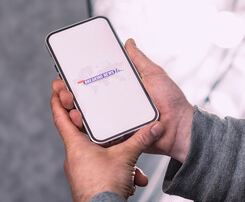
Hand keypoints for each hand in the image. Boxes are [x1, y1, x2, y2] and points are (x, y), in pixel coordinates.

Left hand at [51, 87, 164, 201]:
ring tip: (132, 164)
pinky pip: (104, 166)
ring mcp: (82, 169)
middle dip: (98, 126)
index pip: (62, 119)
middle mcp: (76, 156)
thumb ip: (140, 139)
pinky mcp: (91, 178)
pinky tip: (133, 178)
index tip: (57, 90)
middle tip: (104, 115)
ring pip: (99, 152)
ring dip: (117, 154)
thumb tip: (155, 128)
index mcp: (76, 146)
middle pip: (82, 132)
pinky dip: (119, 168)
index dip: (58, 102)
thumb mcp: (126, 157)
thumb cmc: (105, 186)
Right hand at [55, 38, 193, 162]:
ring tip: (65, 101)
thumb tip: (128, 41)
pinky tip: (76, 119)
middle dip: (71, 93)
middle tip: (62, 89)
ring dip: (74, 108)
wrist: (178, 126)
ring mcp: (117, 119)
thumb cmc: (169, 99)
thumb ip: (139, 60)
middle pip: (89, 98)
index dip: (81, 77)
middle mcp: (117, 102)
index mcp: (124, 88)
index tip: (67, 72)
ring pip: (90, 114)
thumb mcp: (154, 74)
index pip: (98, 81)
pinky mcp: (119, 134)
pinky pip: (100, 131)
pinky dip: (87, 126)